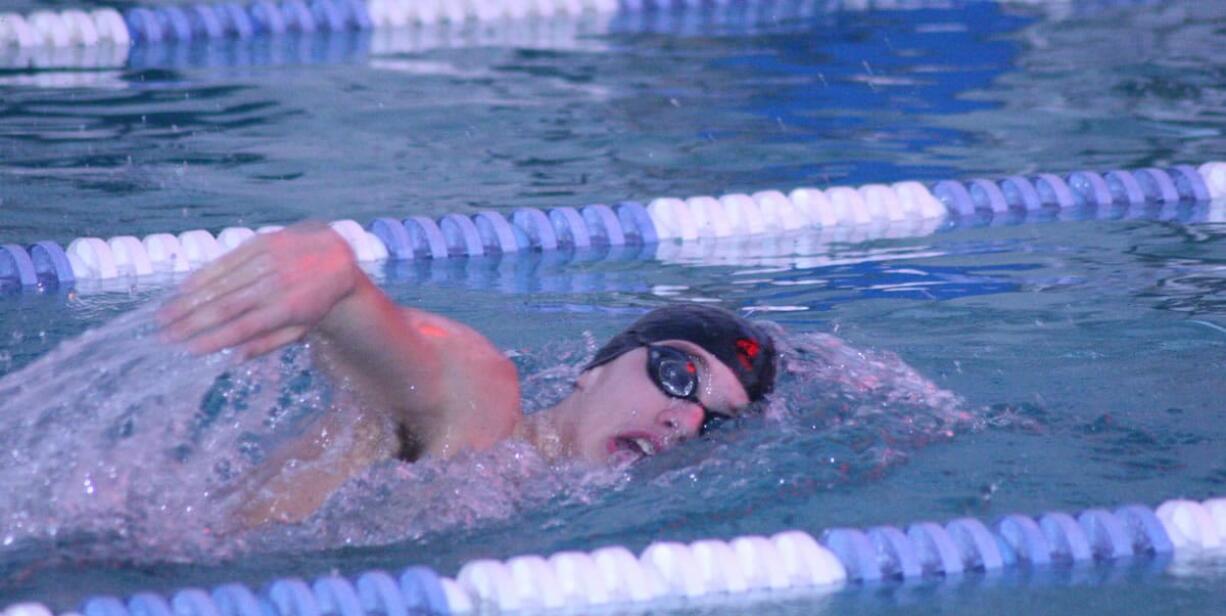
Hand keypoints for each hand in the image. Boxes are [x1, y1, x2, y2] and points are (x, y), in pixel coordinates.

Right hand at [157, 223, 359, 359]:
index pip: (244, 327)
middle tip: (163, 334)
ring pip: (222, 283)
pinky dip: (204, 274)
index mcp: (289, 309)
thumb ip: (268, 344)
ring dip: (189, 300)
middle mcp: (277, 284)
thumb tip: (232, 359)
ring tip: (164, 315)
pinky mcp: (263, 243)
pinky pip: (228, 260)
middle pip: (227, 306)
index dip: (214, 339)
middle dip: (191, 322)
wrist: (337, 256)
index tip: (187, 349)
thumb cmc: (315, 300)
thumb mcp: (301, 328)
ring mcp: (269, 261)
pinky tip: (183, 288)